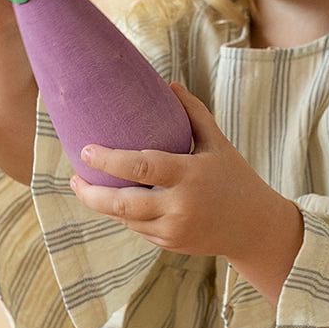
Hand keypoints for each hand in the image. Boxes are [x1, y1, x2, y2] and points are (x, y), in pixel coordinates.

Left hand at [70, 83, 290, 261]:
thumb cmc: (235, 177)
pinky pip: (138, 229)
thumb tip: (169, 83)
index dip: (108, 160)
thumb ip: (194, 113)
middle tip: (74, 178)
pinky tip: (114, 202)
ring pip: (125, 219)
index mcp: (190, 175)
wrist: (254, 227)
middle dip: (91, 193)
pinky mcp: (170, 244)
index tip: (86, 150)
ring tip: (84, 187)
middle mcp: (180, 206)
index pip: (140, 167)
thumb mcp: (218, 143)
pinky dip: (124, 216)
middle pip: (121, 203)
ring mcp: (174, 229)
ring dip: (102, 204)